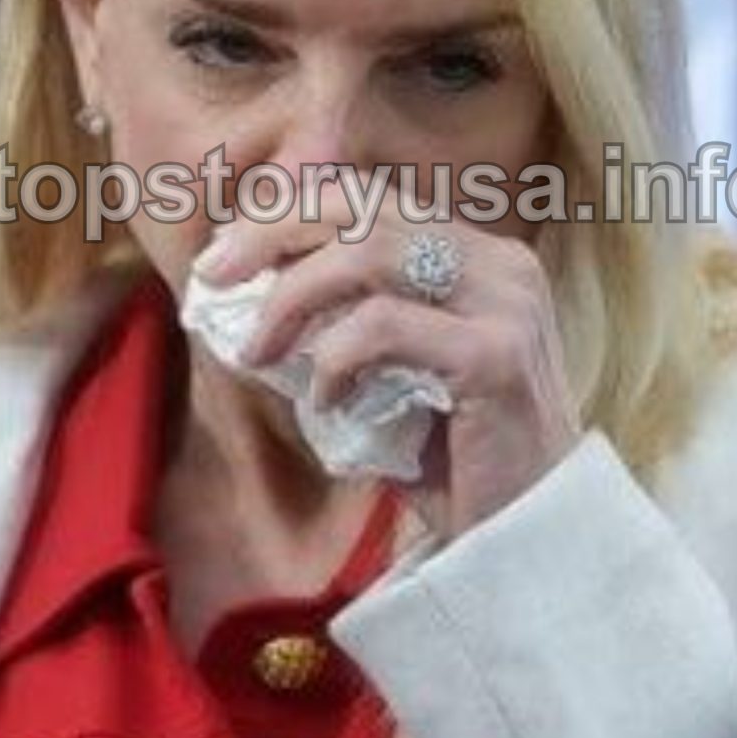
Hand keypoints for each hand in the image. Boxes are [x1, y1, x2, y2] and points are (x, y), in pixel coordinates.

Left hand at [196, 196, 580, 537]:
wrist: (524, 539)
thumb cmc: (453, 459)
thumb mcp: (391, 372)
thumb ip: (343, 319)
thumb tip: (247, 285)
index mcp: (479, 255)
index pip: (371, 199)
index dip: (289, 214)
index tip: (225, 256)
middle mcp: (500, 264)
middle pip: (364, 207)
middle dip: (272, 233)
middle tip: (212, 278)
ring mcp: (506, 304)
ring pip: (370, 252)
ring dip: (292, 297)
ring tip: (257, 351)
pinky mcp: (495, 355)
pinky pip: (385, 328)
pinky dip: (334, 359)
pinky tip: (325, 401)